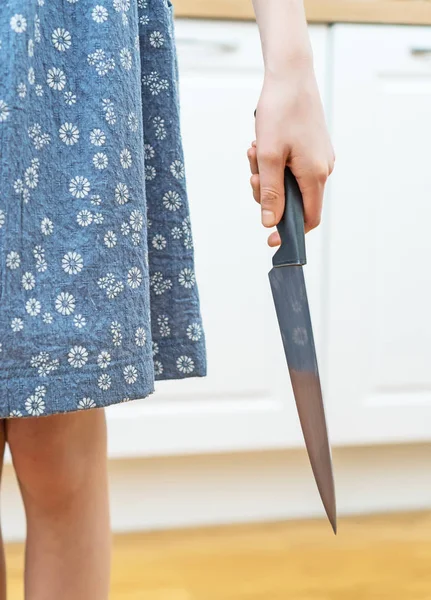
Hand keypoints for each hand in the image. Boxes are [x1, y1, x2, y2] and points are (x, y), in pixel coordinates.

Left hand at [247, 64, 334, 246]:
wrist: (291, 74)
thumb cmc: (280, 112)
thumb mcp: (269, 157)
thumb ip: (269, 193)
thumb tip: (270, 223)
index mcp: (316, 175)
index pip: (308, 219)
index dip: (289, 232)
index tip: (270, 238)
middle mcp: (323, 168)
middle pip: (295, 201)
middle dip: (268, 193)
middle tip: (253, 175)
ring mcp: (319, 157)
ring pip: (290, 183)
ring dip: (267, 175)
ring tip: (256, 151)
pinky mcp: (313, 147)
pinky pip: (292, 167)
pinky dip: (275, 163)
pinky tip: (263, 145)